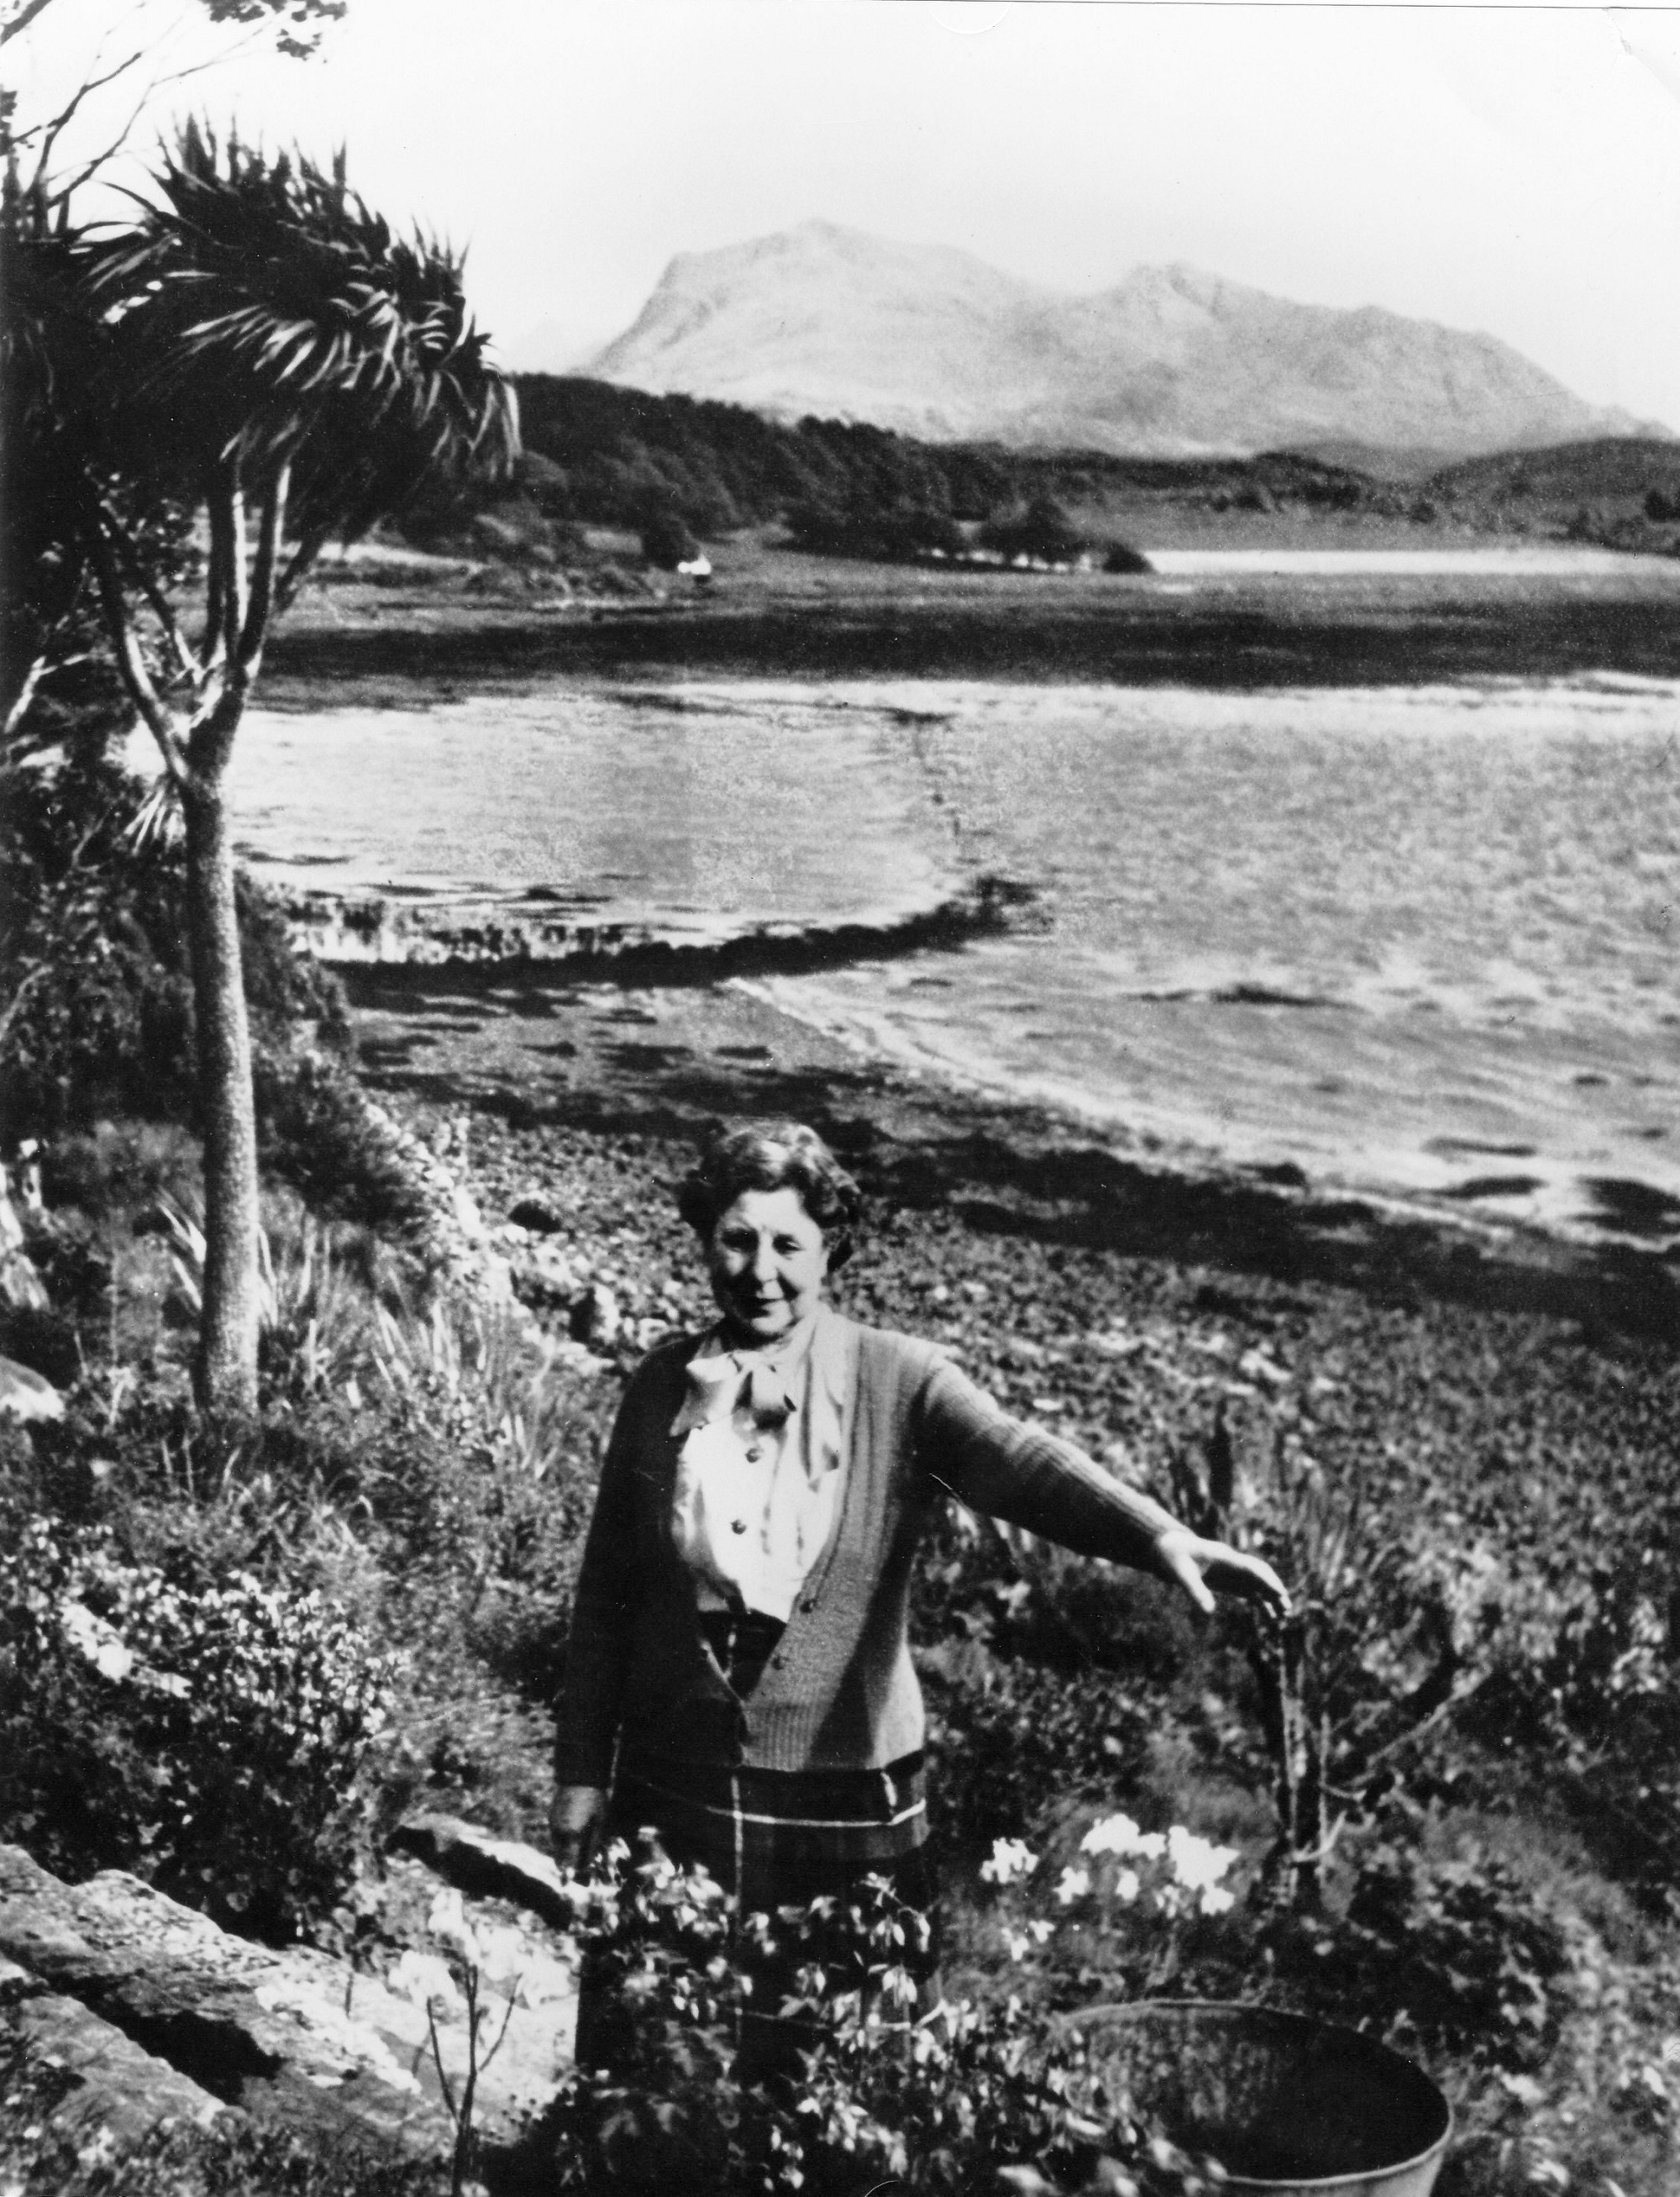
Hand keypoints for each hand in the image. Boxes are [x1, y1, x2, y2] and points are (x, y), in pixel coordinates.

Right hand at [550, 1783, 607, 1875]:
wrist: (581, 1775)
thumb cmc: (595, 1799)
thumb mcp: (600, 1823)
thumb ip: (593, 1845)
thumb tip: (588, 1862)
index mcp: (572, 1834)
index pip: (568, 1862)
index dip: (570, 1873)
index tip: (570, 1880)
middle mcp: (559, 1831)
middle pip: (560, 1857)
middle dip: (569, 1863)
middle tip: (582, 1861)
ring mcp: (553, 1823)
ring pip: (557, 1846)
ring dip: (567, 1850)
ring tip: (581, 1841)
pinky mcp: (551, 1816)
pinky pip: (556, 1834)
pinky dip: (564, 1838)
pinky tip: (576, 1828)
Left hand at [1154, 1529, 1290, 1619]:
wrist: (1166, 1547)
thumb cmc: (1172, 1557)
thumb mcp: (1180, 1574)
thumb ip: (1195, 1591)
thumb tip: (1209, 1612)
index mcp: (1223, 1557)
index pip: (1251, 1569)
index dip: (1266, 1581)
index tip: (1280, 1593)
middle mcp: (1231, 1563)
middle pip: (1259, 1575)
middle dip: (1273, 1589)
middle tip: (1286, 1607)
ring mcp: (1230, 1571)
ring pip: (1256, 1584)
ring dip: (1270, 1598)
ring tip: (1282, 1616)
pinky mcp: (1226, 1580)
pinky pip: (1247, 1590)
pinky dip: (1259, 1601)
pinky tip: (1268, 1615)